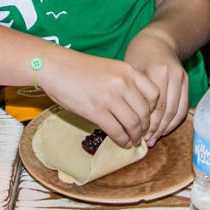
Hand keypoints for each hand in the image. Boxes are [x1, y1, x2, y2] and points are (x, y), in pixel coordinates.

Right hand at [38, 46, 157, 146]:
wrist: (55, 67)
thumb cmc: (79, 69)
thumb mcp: (109, 68)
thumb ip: (124, 82)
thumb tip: (135, 106)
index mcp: (127, 71)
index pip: (154, 94)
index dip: (154, 110)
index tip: (147, 117)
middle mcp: (122, 83)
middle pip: (145, 112)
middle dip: (145, 127)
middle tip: (142, 134)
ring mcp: (110, 97)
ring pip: (133, 124)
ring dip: (135, 136)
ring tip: (133, 141)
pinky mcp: (96, 111)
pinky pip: (117, 131)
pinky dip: (123, 140)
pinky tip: (123, 142)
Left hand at [122, 29, 187, 146]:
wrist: (159, 39)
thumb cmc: (138, 54)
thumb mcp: (130, 68)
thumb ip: (131, 91)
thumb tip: (125, 119)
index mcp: (158, 71)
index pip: (155, 105)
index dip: (147, 122)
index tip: (137, 134)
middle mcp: (173, 75)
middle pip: (167, 110)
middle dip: (156, 128)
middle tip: (146, 140)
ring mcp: (182, 78)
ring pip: (177, 111)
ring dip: (166, 128)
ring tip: (154, 138)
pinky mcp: (187, 82)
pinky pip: (184, 107)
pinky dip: (175, 121)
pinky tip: (164, 129)